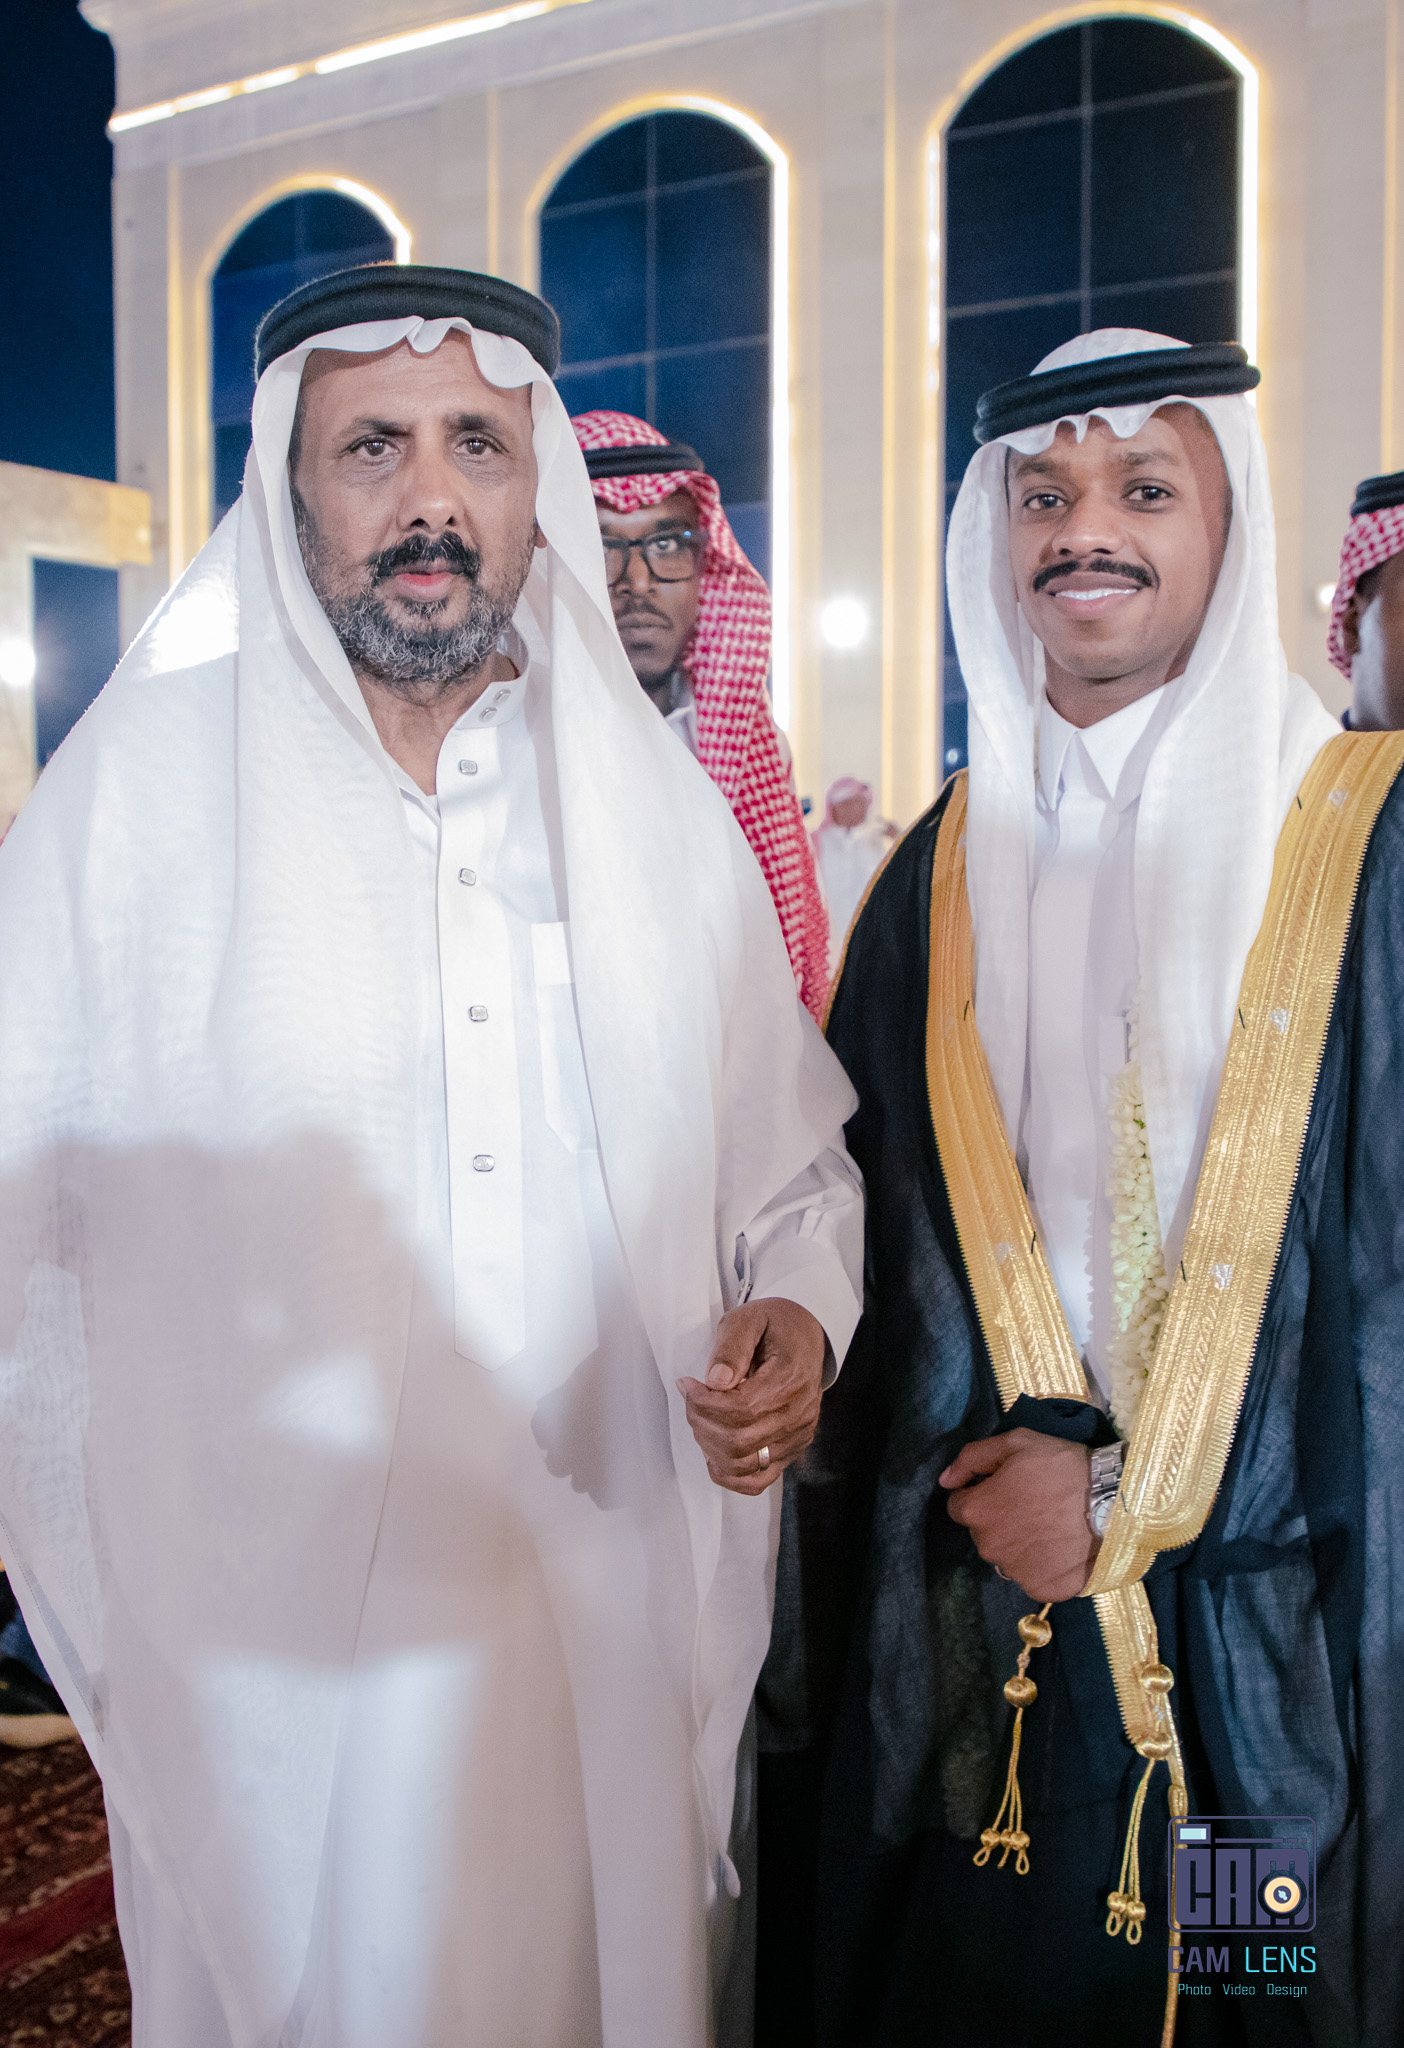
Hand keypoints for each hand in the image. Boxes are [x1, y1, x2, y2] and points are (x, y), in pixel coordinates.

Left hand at [678, 1299, 826, 1495]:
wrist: (806, 1335)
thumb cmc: (775, 1325)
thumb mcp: (748, 1319)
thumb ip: (731, 1347)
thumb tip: (714, 1382)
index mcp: (791, 1379)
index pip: (741, 1410)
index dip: (704, 1403)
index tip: (688, 1385)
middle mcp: (799, 1414)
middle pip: (739, 1441)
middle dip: (701, 1423)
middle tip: (691, 1399)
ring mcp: (797, 1436)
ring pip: (744, 1464)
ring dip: (710, 1447)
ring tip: (702, 1419)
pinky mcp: (791, 1449)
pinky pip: (759, 1480)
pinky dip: (730, 1474)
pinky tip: (714, 1451)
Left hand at [939, 1429, 1097, 1601]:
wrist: (1112, 1501)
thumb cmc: (1061, 1467)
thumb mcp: (1015, 1444)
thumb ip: (972, 1458)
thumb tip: (946, 1479)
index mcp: (978, 1512)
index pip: (960, 1506)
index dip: (981, 1494)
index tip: (1005, 1487)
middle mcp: (990, 1548)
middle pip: (984, 1533)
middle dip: (1000, 1519)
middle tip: (1033, 1503)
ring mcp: (1016, 1572)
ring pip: (1008, 1556)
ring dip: (1020, 1543)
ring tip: (1051, 1524)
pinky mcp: (1043, 1589)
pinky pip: (1033, 1576)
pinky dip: (1043, 1564)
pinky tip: (1061, 1546)